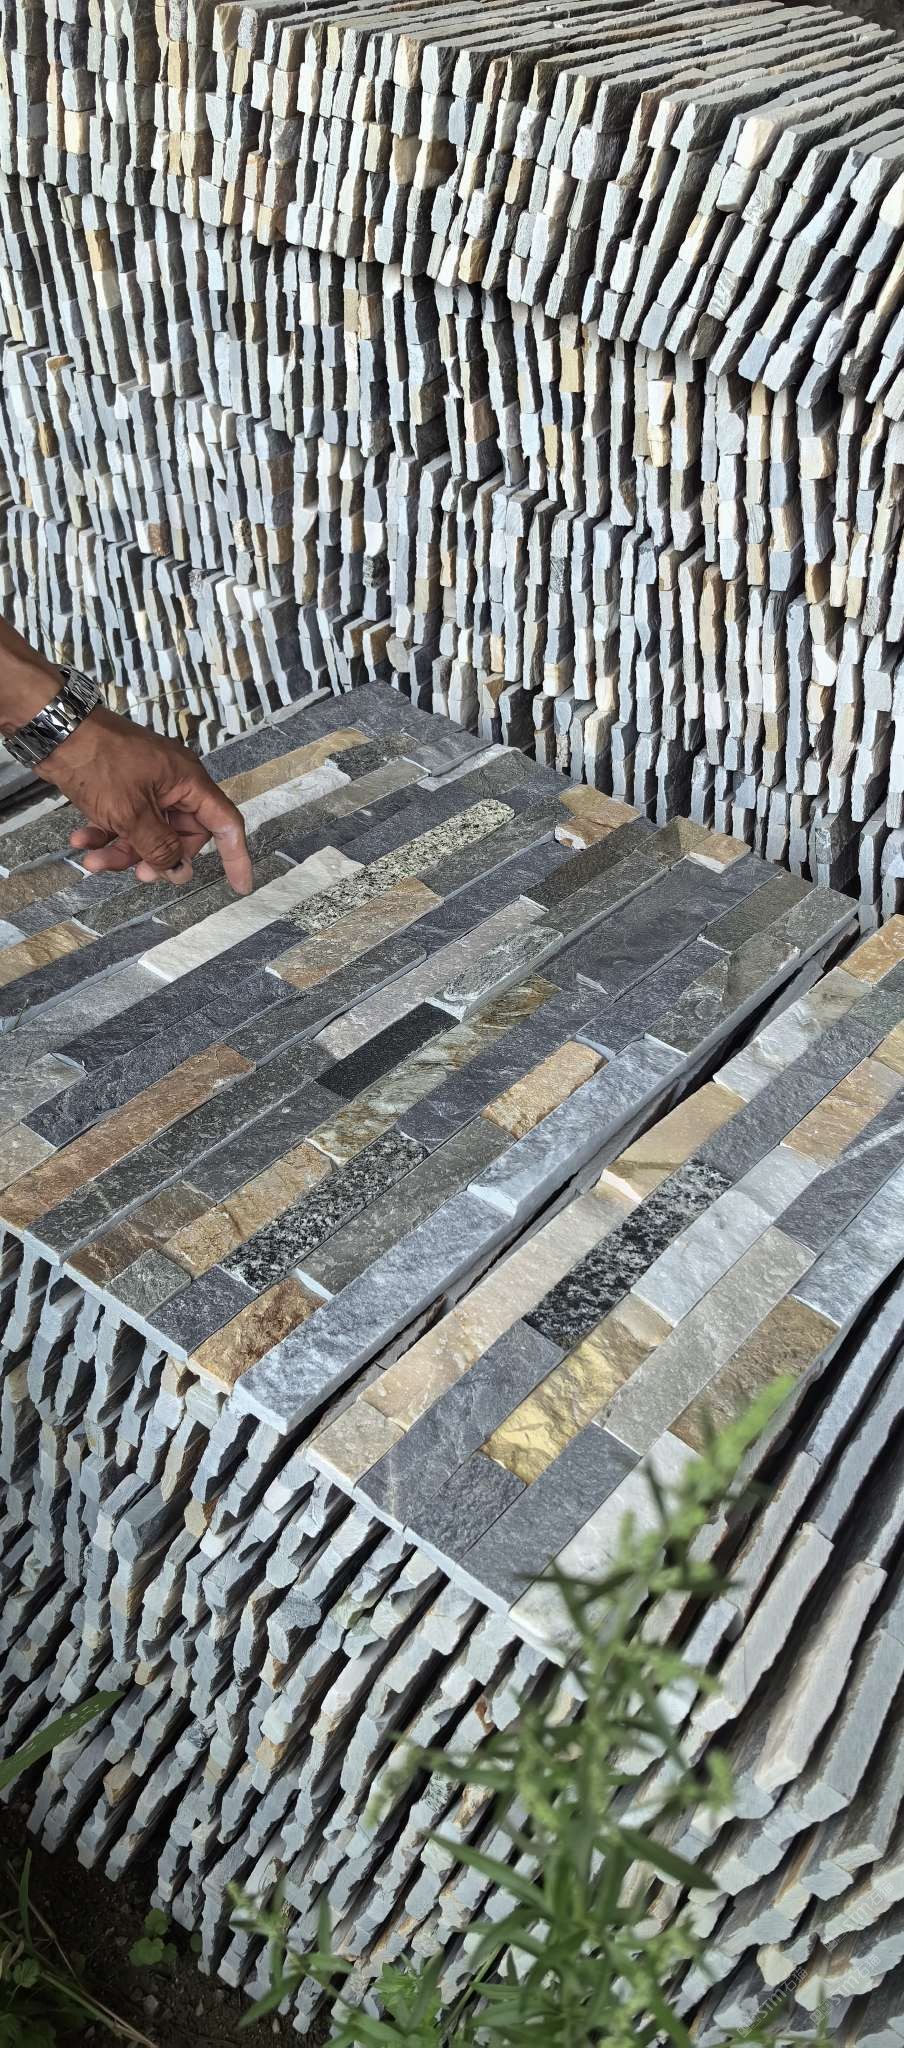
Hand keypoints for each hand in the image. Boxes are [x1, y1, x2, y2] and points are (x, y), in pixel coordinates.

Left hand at [36, 706, 252, 892]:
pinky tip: (81, 840)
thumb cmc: (99, 762)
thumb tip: (179, 871)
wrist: (56, 730)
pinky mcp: (121, 789)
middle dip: (156, 858)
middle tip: (138, 874)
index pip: (225, 824)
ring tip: (94, 862)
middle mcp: (173, 785)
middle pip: (180, 836)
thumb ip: (159, 846)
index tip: (240, 886)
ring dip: (122, 851)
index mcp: (188, 783)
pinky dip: (105, 834)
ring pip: (147, 833)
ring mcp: (146, 787)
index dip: (235, 857)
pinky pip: (123, 821)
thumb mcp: (131, 814)